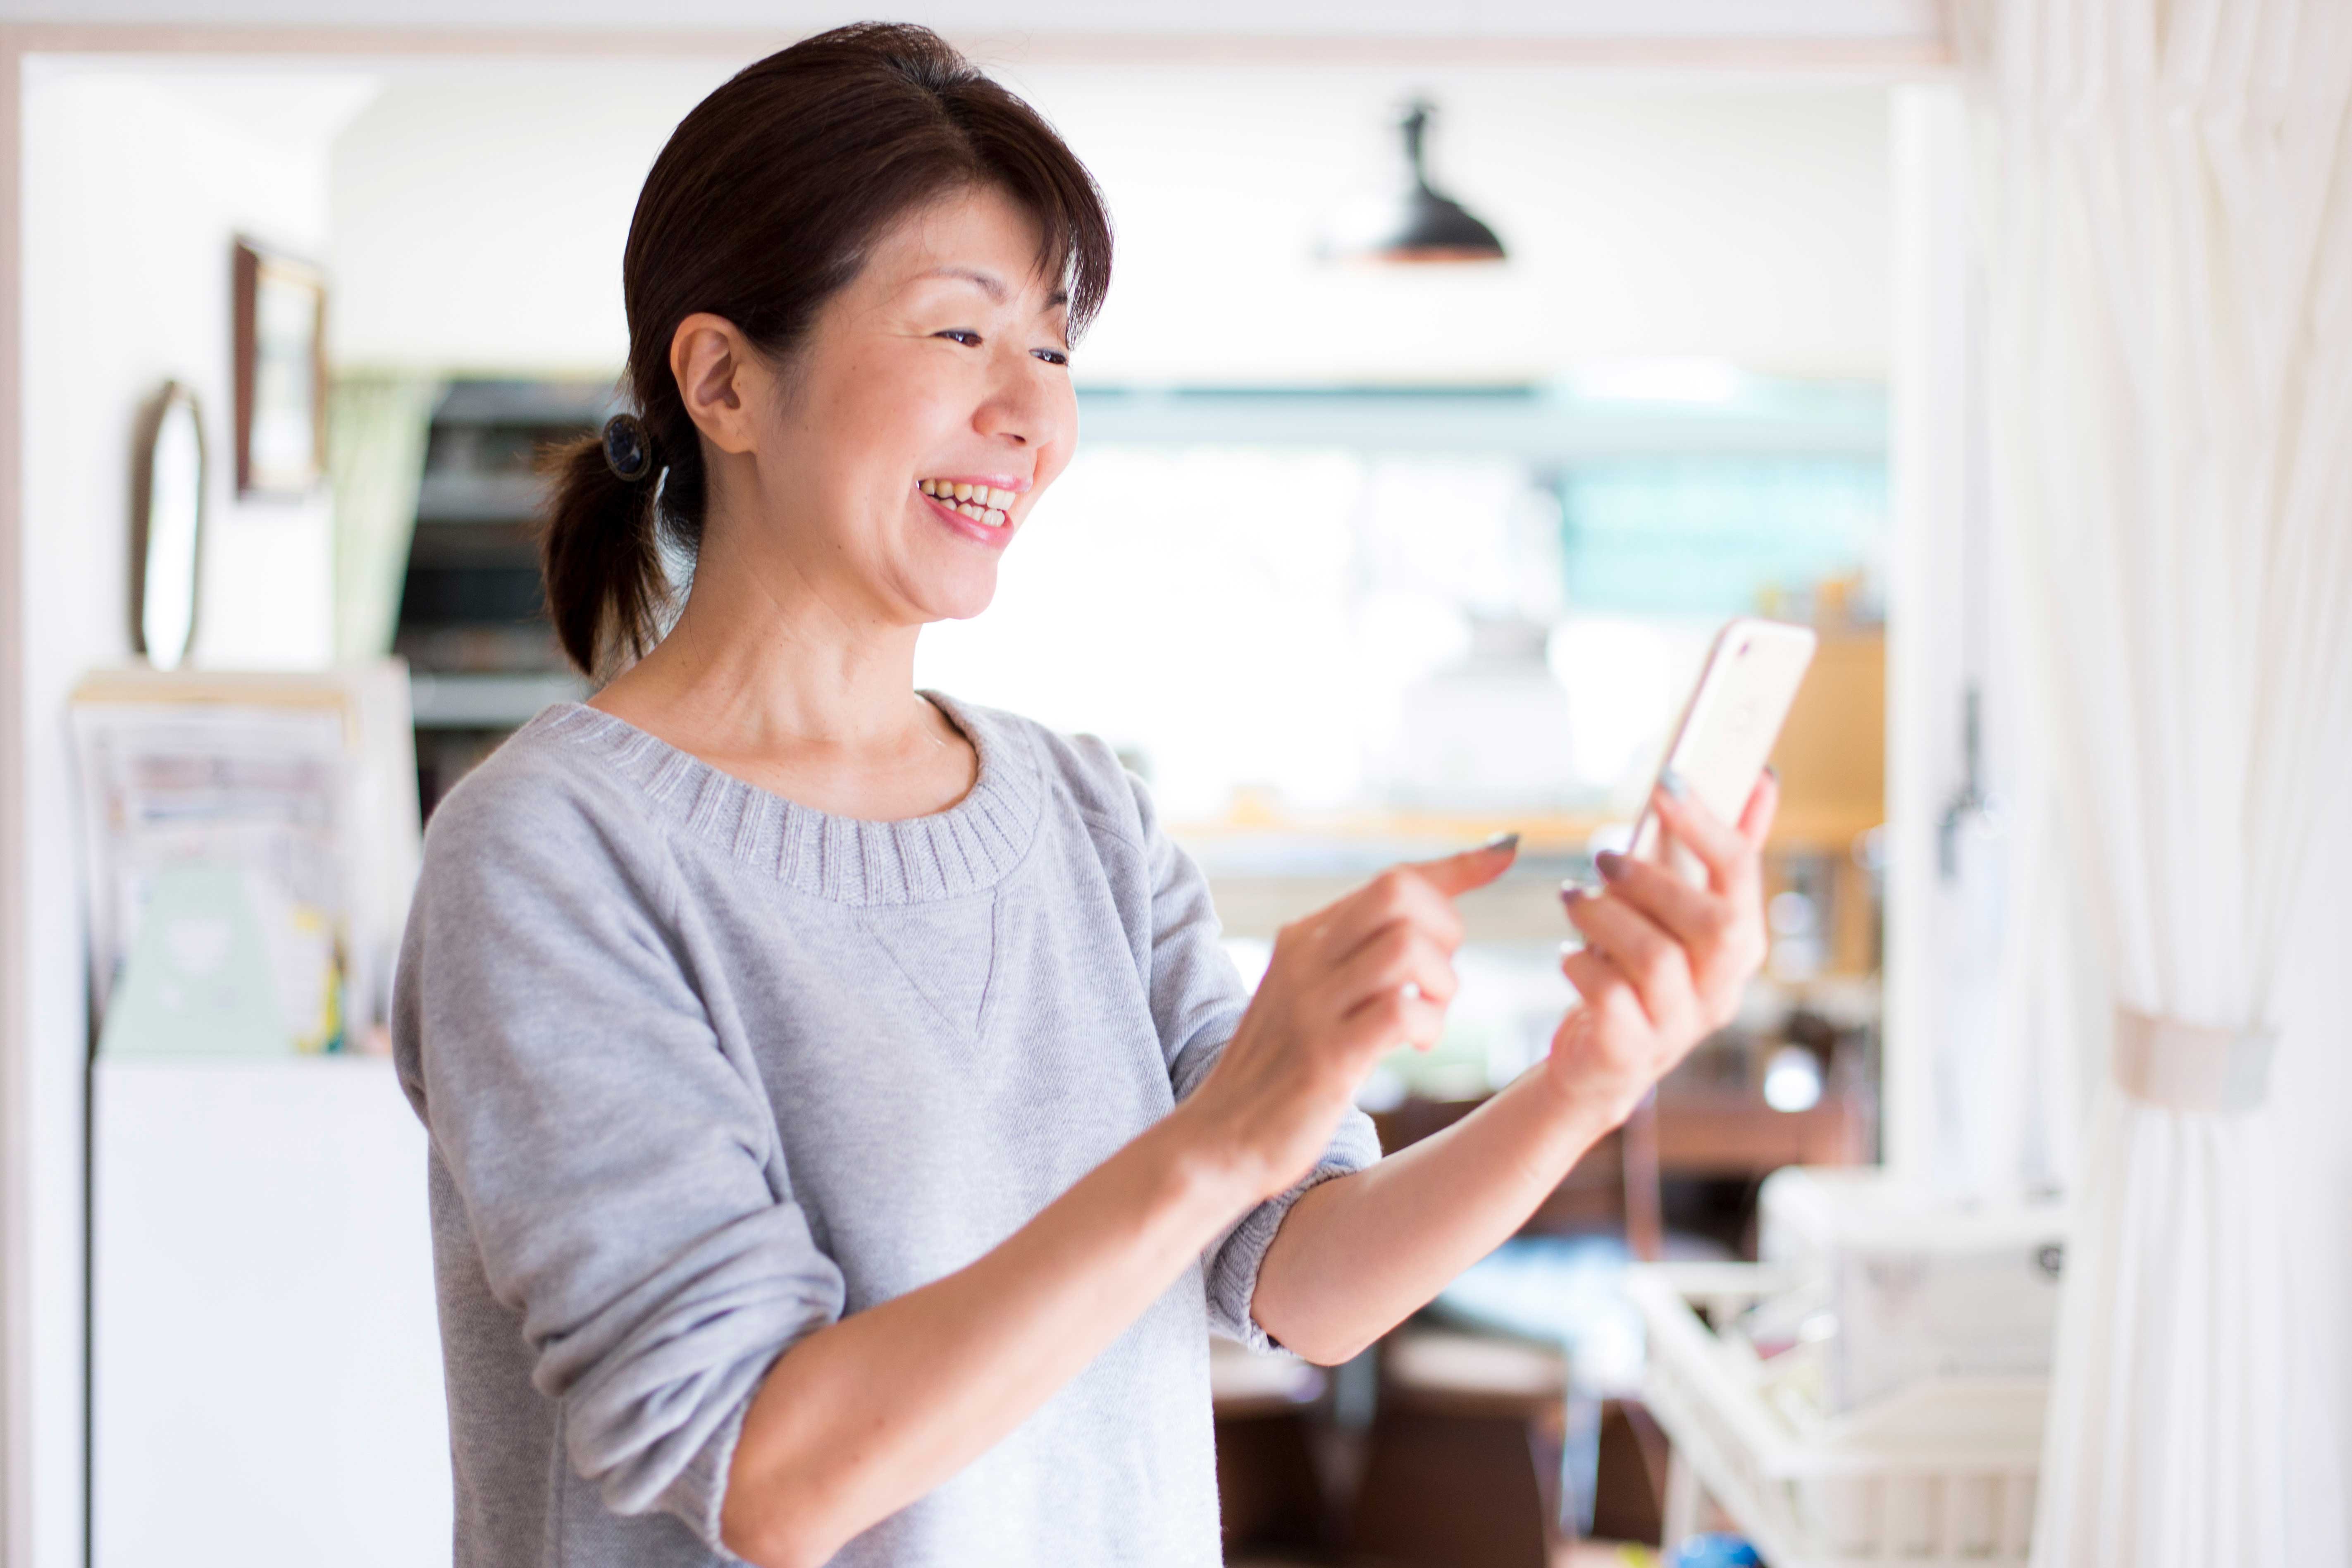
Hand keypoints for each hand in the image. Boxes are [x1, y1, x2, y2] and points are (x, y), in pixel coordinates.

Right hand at [1183, 836, 1518, 1200]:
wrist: (1219, 1140)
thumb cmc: (1281, 1072)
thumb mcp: (1314, 998)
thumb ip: (1361, 959)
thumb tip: (1426, 923)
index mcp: (1305, 937)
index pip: (1393, 878)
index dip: (1457, 866)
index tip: (1503, 855)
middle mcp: (1305, 958)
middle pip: (1398, 892)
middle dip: (1446, 927)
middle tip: (1439, 982)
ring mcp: (1312, 1005)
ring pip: (1406, 946)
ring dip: (1440, 983)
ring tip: (1428, 1018)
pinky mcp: (1325, 1056)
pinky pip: (1399, 1010)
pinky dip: (1426, 1023)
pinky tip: (1415, 1045)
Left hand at [1545, 772, 1776, 1127]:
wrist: (1599, 1064)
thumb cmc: (1638, 973)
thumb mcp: (1677, 913)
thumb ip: (1714, 853)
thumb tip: (1761, 779)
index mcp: (1740, 945)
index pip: (1741, 874)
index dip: (1705, 824)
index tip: (1666, 781)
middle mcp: (1721, 990)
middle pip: (1714, 923)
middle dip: (1654, 879)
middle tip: (1604, 857)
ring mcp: (1679, 1027)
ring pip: (1658, 959)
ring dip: (1605, 917)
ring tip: (1572, 898)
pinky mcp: (1631, 1052)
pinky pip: (1611, 1000)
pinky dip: (1581, 966)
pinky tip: (1568, 955)